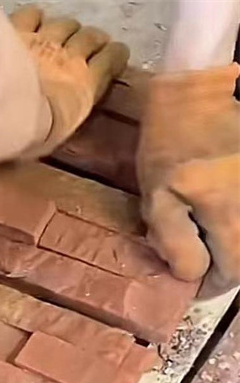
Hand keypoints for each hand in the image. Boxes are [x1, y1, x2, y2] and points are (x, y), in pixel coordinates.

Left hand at [10, 5, 129, 156]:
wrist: (6, 112)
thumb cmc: (32, 135)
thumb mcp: (56, 137)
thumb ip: (64, 121)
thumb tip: (58, 125)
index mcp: (85, 86)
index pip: (110, 60)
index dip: (115, 55)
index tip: (116, 54)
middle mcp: (70, 58)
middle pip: (89, 37)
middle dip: (93, 39)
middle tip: (91, 42)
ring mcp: (45, 40)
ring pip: (65, 25)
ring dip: (68, 28)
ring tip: (66, 32)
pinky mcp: (20, 31)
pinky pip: (32, 16)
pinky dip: (35, 17)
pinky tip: (35, 19)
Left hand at [138, 64, 239, 297]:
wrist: (200, 92)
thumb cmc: (171, 146)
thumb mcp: (157, 196)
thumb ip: (174, 240)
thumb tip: (193, 274)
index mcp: (228, 209)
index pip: (233, 270)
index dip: (212, 284)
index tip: (194, 282)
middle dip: (224, 264)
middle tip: (201, 260)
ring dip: (230, 243)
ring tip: (208, 236)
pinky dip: (235, 223)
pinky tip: (219, 215)